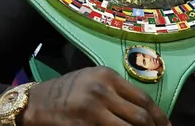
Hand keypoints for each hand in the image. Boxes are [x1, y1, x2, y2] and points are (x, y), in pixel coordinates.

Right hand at [21, 66, 169, 125]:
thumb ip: (117, 93)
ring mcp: (91, 111)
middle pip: (140, 117)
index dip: (159, 118)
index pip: (143, 100)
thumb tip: (146, 113)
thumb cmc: (67, 91)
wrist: (34, 103)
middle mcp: (102, 91)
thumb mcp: (93, 81)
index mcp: (108, 77)